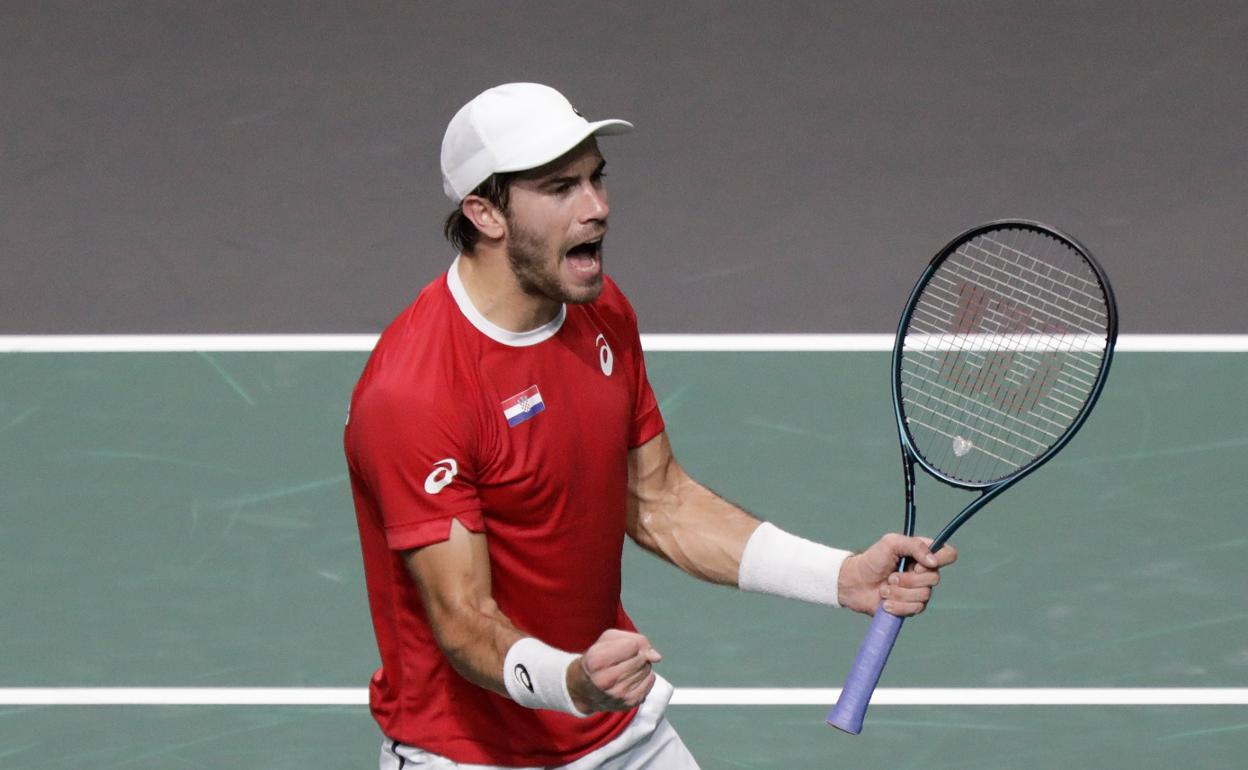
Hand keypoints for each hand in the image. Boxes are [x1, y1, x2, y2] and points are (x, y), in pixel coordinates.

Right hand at [566, 629, 661, 713]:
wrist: (584, 688)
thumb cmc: (598, 659)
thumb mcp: (607, 640)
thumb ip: (635, 639)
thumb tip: (656, 657)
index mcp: (596, 661)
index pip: (632, 645)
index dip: (630, 643)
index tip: (621, 648)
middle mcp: (606, 680)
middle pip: (641, 658)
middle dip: (638, 654)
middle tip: (625, 658)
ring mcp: (618, 694)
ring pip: (647, 669)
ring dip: (642, 665)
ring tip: (627, 668)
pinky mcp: (629, 703)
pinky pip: (650, 681)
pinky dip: (646, 676)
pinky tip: (633, 677)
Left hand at [836, 533, 956, 615]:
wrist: (854, 583)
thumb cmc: (872, 560)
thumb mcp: (891, 543)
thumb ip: (914, 545)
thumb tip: (932, 561)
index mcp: (923, 554)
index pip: (948, 555)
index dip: (938, 560)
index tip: (917, 563)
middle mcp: (924, 573)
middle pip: (935, 579)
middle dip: (908, 579)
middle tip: (891, 576)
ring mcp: (918, 591)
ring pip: (923, 596)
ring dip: (899, 593)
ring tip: (884, 589)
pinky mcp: (910, 607)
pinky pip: (914, 610)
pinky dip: (897, 606)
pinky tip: (885, 602)